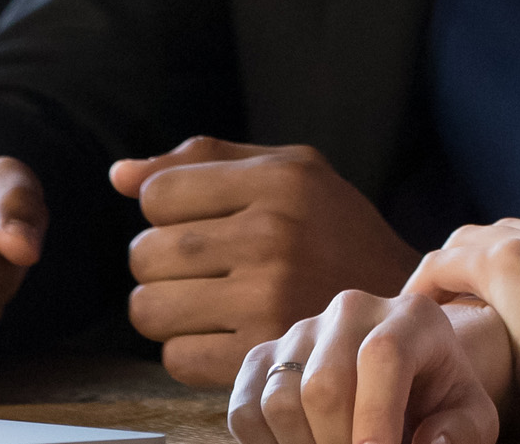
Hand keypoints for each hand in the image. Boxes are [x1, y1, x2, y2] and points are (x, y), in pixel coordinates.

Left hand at [113, 137, 422, 386]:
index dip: (164, 211)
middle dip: (157, 263)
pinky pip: (174, 358)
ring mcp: (267, 296)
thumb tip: (119, 176)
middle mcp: (272, 234)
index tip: (196, 222)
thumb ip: (205, 161)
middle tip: (196, 268)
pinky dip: (185, 351)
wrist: (401, 309)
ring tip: (199, 301)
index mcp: (278, 179)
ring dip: (162, 309)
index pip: (158, 194)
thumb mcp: (290, 171)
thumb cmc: (334, 230)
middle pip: (145, 253)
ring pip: (148, 308)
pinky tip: (218, 334)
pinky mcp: (263, 352)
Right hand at [229, 290, 511, 443]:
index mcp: (412, 317)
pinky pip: (246, 406)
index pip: (382, 357)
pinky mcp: (265, 355)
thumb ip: (460, 431)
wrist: (406, 378)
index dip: (376, 418)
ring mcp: (302, 329)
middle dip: (338, 443)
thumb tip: (428, 443)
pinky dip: (265, 443)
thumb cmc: (440, 400)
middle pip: (324, 385)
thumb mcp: (469, 416)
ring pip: (280, 398)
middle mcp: (352, 310)